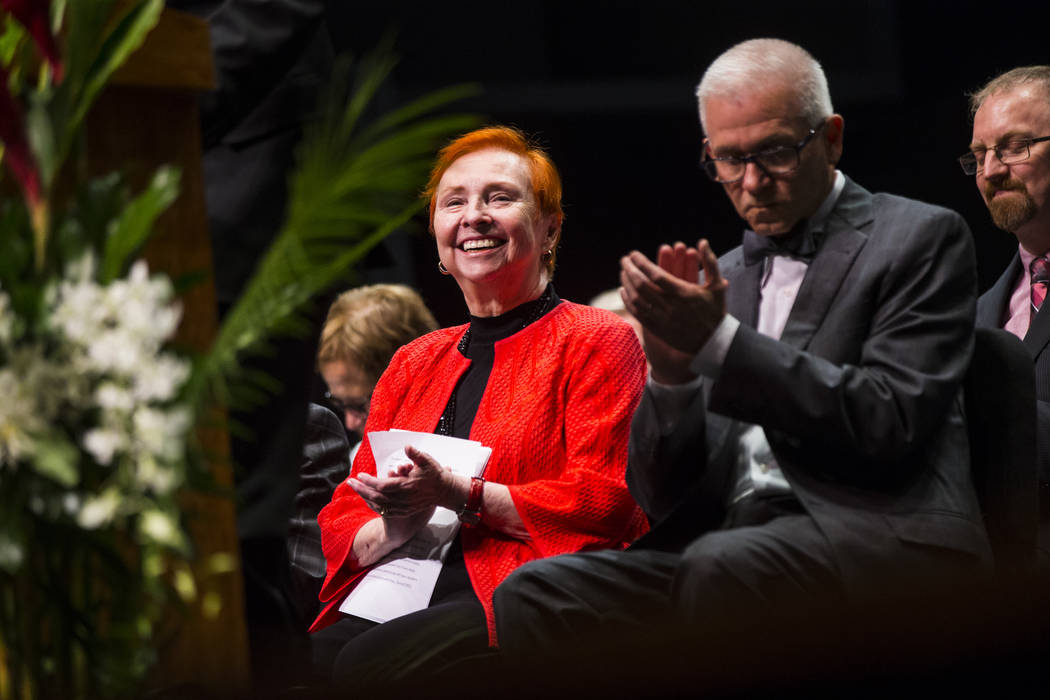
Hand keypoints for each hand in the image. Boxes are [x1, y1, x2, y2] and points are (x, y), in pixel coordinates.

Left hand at [348, 445, 455, 518]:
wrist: (445, 491)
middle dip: (362, 489)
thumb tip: (407, 446)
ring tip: (356, 489)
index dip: (369, 481)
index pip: (382, 485)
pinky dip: (375, 505)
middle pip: (376, 496)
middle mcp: (403, 499)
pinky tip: (368, 500)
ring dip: (365, 497)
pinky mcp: (404, 511)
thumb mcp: (427, 461)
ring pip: (379, 504)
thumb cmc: (436, 475)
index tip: (360, 475)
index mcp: (406, 486)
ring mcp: (403, 507)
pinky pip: (385, 510)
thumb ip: (416, 454)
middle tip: (350, 482)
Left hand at [620, 240, 726, 382]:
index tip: (633, 254)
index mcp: (683, 293)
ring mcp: (662, 319)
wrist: (713, 342)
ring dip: (627, 283)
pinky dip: (628, 301)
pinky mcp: (657, 329)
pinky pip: (637, 314)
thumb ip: (710, 262)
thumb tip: (702, 241)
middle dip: (630, 270)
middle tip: (624, 260)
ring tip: (623, 272)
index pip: (656, 275)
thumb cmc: (715, 311)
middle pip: (642, 285)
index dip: (642, 263)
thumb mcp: (717, 285)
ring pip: (637, 299)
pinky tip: (624, 290)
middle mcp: (670, 306)